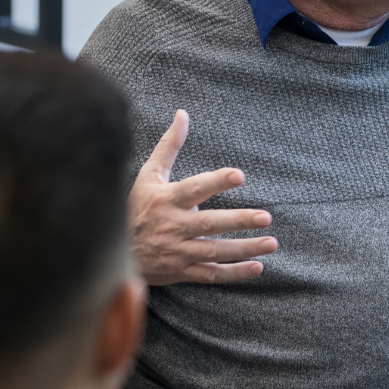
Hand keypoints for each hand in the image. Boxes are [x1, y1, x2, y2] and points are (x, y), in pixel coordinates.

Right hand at [128, 111, 278, 285]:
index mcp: (166, 200)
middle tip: (266, 217)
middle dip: (238, 221)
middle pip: (209, 224)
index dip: (216, 182)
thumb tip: (183, 114)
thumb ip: (169, 146)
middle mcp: (172, 226)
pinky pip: (211, 274)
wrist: (117, 251)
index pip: (194, 188)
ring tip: (272, 243)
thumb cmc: (138, 207)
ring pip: (214, 251)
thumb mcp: (149, 176)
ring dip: (244, 248)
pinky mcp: (182, 271)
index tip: (239, 175)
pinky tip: (258, 267)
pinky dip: (234, 273)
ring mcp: (178, 251)